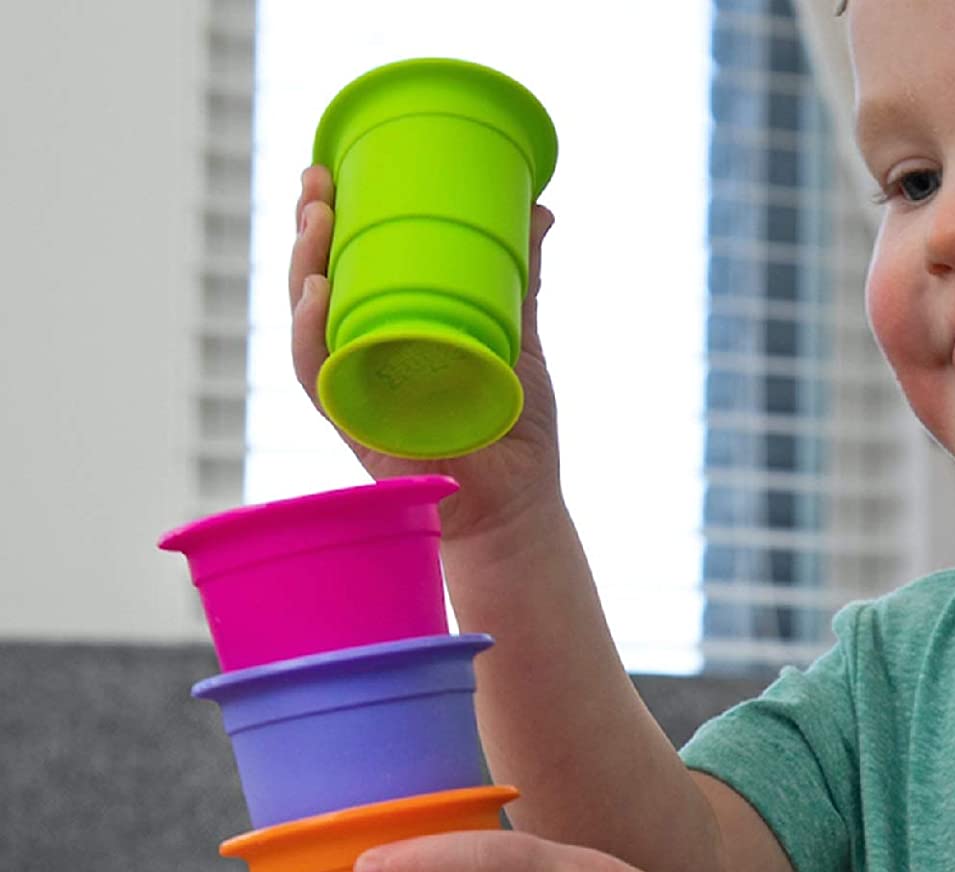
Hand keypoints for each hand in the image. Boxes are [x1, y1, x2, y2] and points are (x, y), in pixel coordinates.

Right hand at [289, 165, 564, 542]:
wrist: (520, 503)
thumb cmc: (516, 427)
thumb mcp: (519, 337)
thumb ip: (521, 277)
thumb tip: (539, 206)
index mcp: (391, 333)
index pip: (342, 268)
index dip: (324, 221)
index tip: (327, 171)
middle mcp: (364, 360)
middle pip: (313, 287)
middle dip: (305, 231)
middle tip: (317, 182)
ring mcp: (358, 393)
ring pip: (307, 325)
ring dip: (301, 268)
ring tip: (315, 219)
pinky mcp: (359, 428)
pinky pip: (322, 379)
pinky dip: (314, 336)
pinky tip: (318, 294)